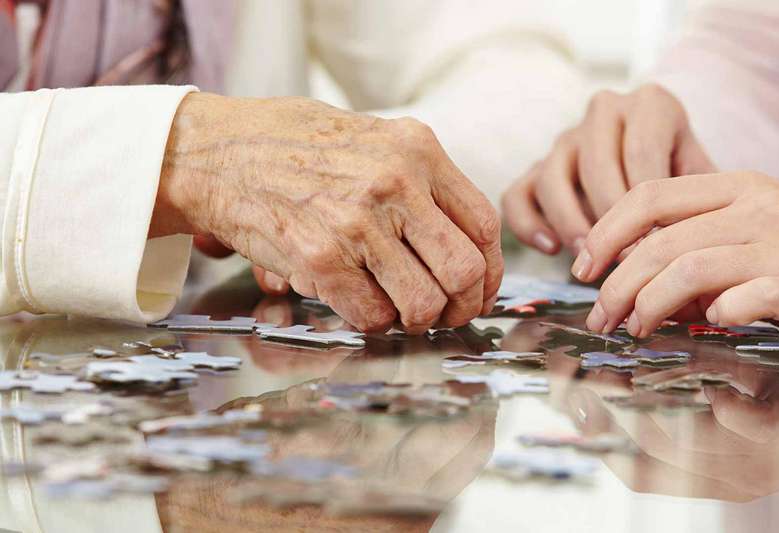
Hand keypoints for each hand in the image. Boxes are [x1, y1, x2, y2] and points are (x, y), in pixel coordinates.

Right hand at [151, 93, 502, 333]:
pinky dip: (373, 323)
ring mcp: (357, 223)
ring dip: (416, 320)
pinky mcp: (320, 259)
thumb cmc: (293, 146)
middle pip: (464, 270)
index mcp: (417, 150)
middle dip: (462, 305)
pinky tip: (360, 305)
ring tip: (400, 312)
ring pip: (422, 303)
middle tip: (447, 314)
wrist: (216, 151)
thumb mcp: (372, 139)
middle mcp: (395, 184)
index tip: (480, 288)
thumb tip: (462, 245)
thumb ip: (420, 182)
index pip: (484, 225)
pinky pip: (372, 316)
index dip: (490, 270)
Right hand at [501, 84, 714, 254]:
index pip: (641, 153)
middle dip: (611, 220)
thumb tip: (692, 243)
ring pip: (552, 178)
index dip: (648, 207)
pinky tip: (552, 249)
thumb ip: (702, 199)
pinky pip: (517, 195)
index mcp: (650, 104)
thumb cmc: (687, 179)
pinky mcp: (535, 169)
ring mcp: (565, 139)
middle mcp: (604, 111)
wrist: (662, 165)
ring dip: (571, 224)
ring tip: (591, 259)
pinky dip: (528, 224)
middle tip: (627, 260)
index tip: (658, 247)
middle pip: (596, 165)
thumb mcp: (705, 177)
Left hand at [571, 171, 778, 340]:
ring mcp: (778, 245)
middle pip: (657, 238)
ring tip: (631, 329)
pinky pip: (736, 301)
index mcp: (742, 186)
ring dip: (645, 302)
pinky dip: (709, 319)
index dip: (606, 228)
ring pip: (684, 266)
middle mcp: (754, 208)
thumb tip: (660, 286)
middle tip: (598, 315)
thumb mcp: (774, 229)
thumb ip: (717, 245)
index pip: (650, 194)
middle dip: (614, 280)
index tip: (584, 263)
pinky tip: (701, 332)